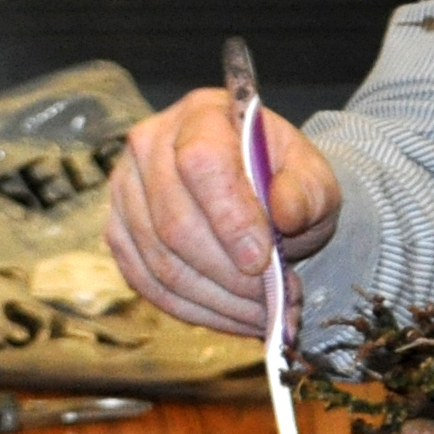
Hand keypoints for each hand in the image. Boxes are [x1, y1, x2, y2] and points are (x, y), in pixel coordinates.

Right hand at [105, 88, 342, 336]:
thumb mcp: (314, 178)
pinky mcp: (119, 235)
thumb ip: (308, 190)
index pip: (202, 163)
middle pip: (175, 222)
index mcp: (202, 115)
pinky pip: (148, 284)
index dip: (231, 216)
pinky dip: (197, 310)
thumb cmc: (285, 179)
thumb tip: (285, 211)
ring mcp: (125, 192)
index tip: (264, 259)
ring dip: (218, 299)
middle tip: (275, 297)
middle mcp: (149, 146)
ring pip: (161, 262)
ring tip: (267, 313)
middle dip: (229, 272)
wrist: (262, 192)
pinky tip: (237, 318)